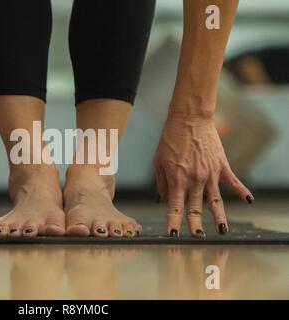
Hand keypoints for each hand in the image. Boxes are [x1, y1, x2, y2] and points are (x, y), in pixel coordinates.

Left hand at [154, 115, 253, 236]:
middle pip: (195, 208)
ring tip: (222, 231)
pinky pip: (233, 181)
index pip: (174, 207)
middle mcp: (194, 179)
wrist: (188, 118)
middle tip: (197, 239)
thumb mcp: (159, 161)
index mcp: (177, 179)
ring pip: (215, 200)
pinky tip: (248, 201)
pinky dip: (241, 191)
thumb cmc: (170, 139)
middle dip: (195, 225)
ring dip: (219, 216)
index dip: (173, 222)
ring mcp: (210, 173)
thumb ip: (162, 182)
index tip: (172, 235)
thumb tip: (162, 200)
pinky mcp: (221, 165)